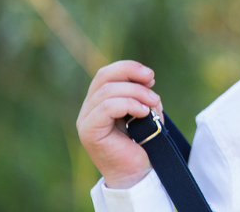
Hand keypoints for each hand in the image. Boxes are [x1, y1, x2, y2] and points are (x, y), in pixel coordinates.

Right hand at [76, 60, 162, 188]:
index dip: (128, 68)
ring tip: (152, 105)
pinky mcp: (89, 132)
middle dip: (131, 74)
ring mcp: (86, 120)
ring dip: (136, 93)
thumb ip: (141, 92)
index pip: (107, 73)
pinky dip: (129, 105)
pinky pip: (106, 108)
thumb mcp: (145, 108)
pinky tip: (143, 113)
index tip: (151, 76)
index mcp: (99, 101)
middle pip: (103, 76)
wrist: (138, 172)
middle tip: (152, 83)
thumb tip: (146, 77)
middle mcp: (88, 109)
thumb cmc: (143, 141)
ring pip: (107, 91)